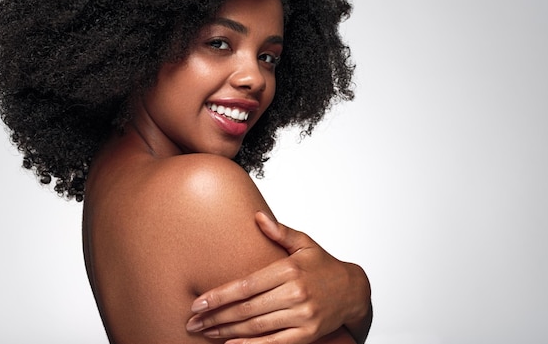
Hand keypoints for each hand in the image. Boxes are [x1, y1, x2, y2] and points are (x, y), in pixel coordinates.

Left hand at [186, 211, 371, 343]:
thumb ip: (279, 232)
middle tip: (193, 321)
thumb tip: (257, 216)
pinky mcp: (307, 334)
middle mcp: (295, 293)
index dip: (220, 295)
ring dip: (227, 332)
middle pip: (247, 308)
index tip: (198, 302)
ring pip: (257, 327)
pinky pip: (274, 343)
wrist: (354, 290)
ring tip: (205, 332)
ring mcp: (302, 316)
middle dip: (216, 316)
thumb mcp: (304, 243)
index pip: (247, 285)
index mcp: (290, 270)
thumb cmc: (324, 265)